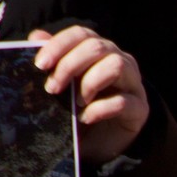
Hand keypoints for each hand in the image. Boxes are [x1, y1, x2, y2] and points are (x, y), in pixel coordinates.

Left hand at [29, 26, 148, 163]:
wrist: (101, 142)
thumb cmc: (79, 107)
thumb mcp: (61, 83)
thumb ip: (52, 60)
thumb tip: (36, 36)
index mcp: (100, 50)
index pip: (82, 34)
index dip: (59, 44)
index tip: (40, 65)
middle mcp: (121, 61)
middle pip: (97, 47)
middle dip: (70, 65)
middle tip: (52, 88)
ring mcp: (134, 84)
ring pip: (116, 66)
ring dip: (90, 82)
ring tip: (76, 102)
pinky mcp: (140, 108)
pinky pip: (123, 101)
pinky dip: (100, 109)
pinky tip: (86, 117)